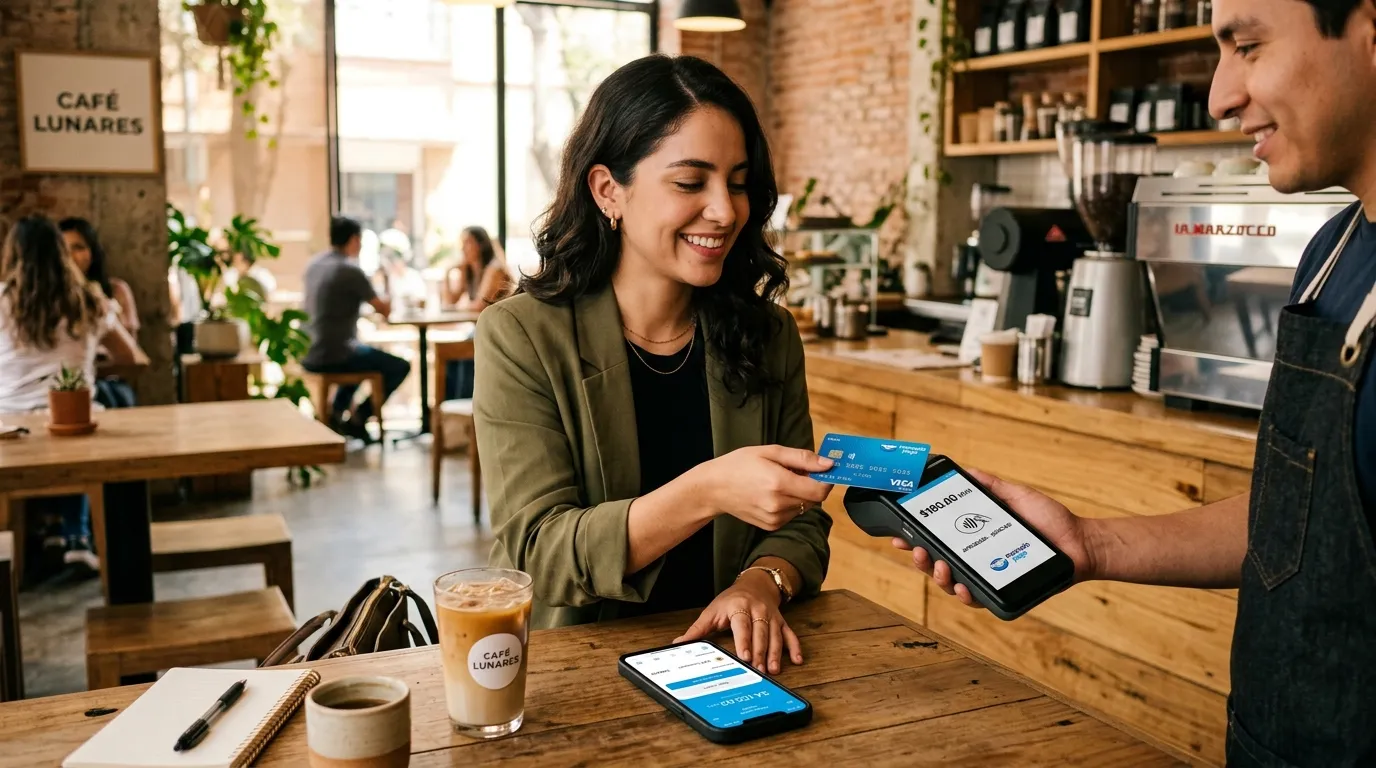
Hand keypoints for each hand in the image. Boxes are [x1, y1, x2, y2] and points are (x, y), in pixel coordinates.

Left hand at [673, 571, 801, 673]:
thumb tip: (679, 644)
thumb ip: (697, 629)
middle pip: (761, 633)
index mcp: (739, 607)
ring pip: (776, 636)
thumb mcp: (713, 611)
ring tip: (773, 670)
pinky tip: (797, 660)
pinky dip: (795, 647)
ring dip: (776, 654)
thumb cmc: (731, 600)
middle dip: (760, 652)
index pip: (742, 624)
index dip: (744, 640)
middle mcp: (758, 611)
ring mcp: (772, 617)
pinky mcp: (782, 622)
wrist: (756, 583)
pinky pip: (790, 635)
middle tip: (758, 670)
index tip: (744, 656)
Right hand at [692, 446, 833, 530]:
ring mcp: (775, 518)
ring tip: (779, 482)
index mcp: (779, 483)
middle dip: (811, 484)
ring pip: (804, 507)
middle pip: (814, 499)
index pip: (819, 490)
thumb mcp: (770, 452)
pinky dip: (789, 503)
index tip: (824, 470)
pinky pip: (792, 514)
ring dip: (800, 494)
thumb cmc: (739, 464)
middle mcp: (778, 505)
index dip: (826, 480)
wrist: (714, 488)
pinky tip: (772, 494)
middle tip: (795, 471)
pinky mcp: (771, 526)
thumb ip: (802, 458)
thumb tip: (829, 464)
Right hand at [894, 468, 1096, 607]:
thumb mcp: (1017, 496)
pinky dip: (965, 594)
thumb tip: (967, 470)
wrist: (1080, 542)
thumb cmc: (1050, 520)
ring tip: (939, 566)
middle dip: (920, 559)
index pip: (937, 539)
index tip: (898, 532)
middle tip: (915, 550)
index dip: (914, 537)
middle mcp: (976, 559)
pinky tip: (961, 587)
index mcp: (974, 537)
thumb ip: (991, 486)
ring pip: (951, 584)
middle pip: (937, 563)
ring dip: (938, 577)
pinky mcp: (1002, 592)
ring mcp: (987, 577)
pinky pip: (977, 599)